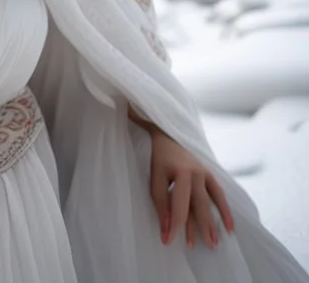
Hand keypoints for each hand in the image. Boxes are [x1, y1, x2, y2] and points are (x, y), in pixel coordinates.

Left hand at [148, 129, 234, 248]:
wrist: (169, 137)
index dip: (174, 225)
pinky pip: (220, 194)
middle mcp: (196, 174)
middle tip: (205, 247)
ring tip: (215, 242)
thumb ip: (161, 202)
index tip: (168, 241)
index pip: (178, 206)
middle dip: (201, 228)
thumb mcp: (155, 179)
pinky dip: (225, 210)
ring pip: (210, 202)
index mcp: (180, 173)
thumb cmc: (160, 160)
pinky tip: (229, 226)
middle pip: (199, 206)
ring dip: (213, 223)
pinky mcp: (210, 174)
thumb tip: (167, 228)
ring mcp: (206, 174)